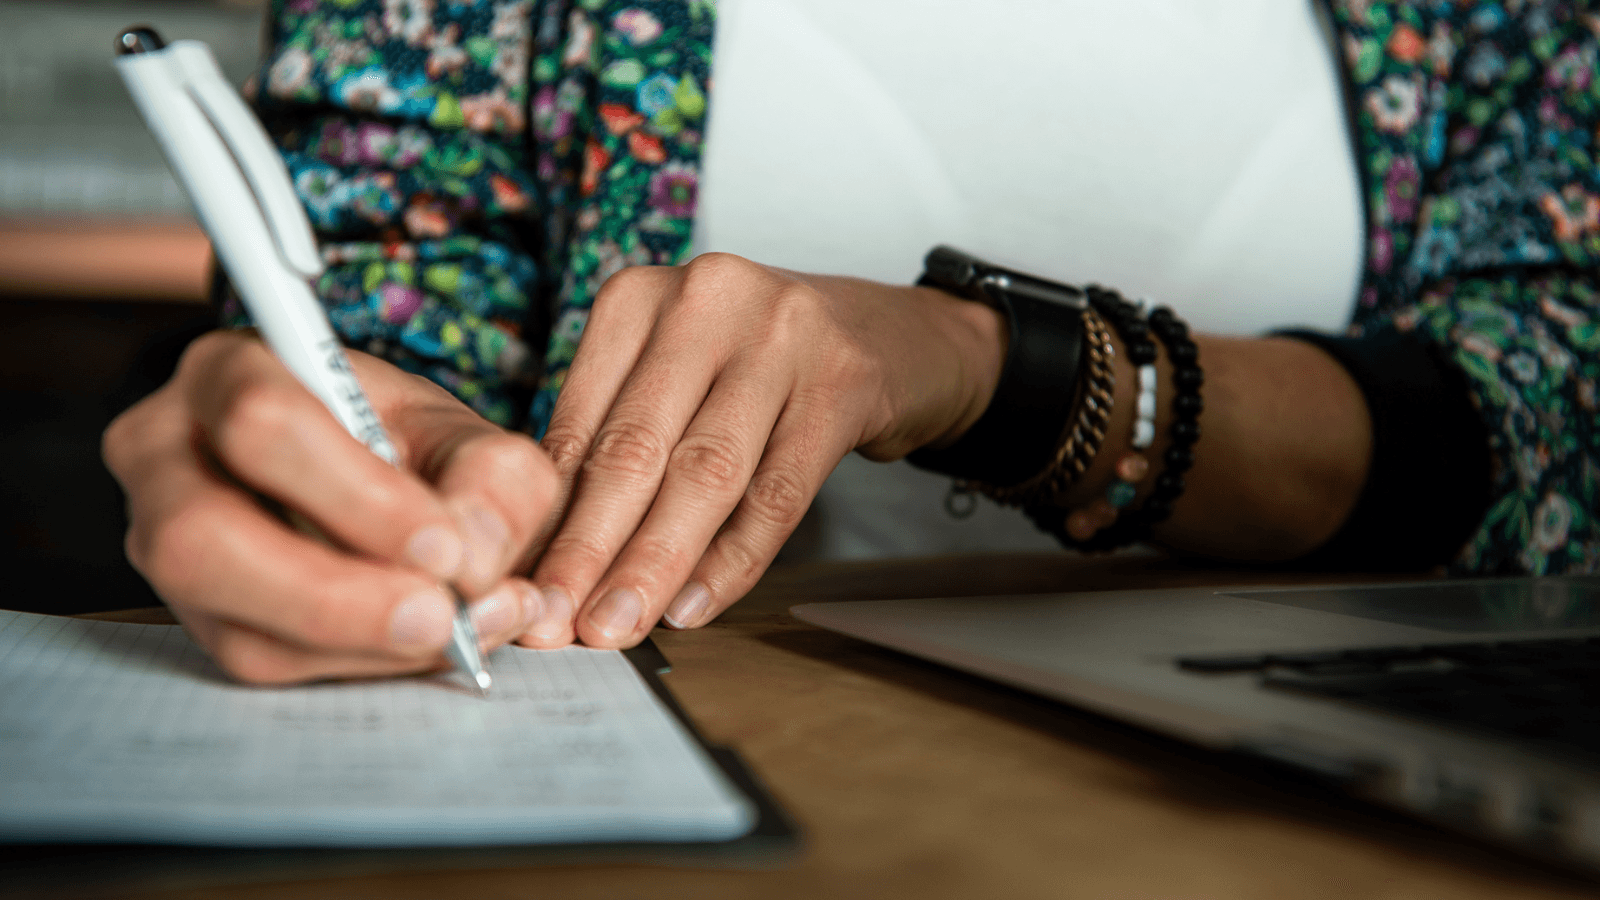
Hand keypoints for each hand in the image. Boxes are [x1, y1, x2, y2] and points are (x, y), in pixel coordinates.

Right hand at [102, 330, 556, 683]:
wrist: (394, 493)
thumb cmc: (414, 447)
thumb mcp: (471, 437)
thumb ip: (491, 481)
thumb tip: (470, 560)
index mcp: (228, 373)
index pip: (260, 422)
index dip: (356, 496)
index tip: (444, 545)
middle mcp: (167, 459)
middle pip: (202, 540)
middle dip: (335, 595)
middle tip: (441, 616)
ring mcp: (166, 550)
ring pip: (237, 627)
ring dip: (365, 644)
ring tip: (460, 628)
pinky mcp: (203, 622)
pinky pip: (271, 664)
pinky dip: (365, 664)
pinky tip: (431, 642)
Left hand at [522, 252, 1005, 648]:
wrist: (886, 334)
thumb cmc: (757, 365)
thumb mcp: (674, 375)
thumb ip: (615, 439)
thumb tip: (549, 554)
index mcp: (638, 297)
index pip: (578, 424)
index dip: (549, 519)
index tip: (528, 590)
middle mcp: (704, 299)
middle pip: (634, 448)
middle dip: (592, 548)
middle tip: (562, 623)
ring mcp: (781, 334)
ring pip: (704, 473)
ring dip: (656, 562)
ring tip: (621, 625)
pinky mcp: (843, 380)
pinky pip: (778, 492)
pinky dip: (733, 559)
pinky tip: (697, 602)